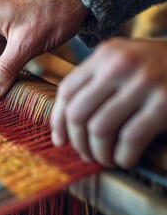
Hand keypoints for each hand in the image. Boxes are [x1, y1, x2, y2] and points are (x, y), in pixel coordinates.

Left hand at [51, 38, 166, 167]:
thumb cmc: (151, 69)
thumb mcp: (119, 63)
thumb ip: (91, 85)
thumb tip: (60, 128)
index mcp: (104, 55)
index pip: (66, 92)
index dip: (58, 121)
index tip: (60, 140)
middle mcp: (120, 65)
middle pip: (78, 113)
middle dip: (77, 141)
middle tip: (85, 154)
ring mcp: (143, 83)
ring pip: (100, 129)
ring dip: (98, 153)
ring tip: (104, 158)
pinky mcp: (165, 103)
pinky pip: (129, 139)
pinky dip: (122, 157)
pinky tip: (124, 159)